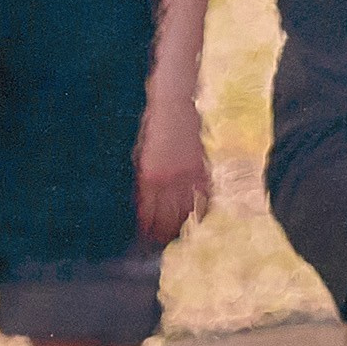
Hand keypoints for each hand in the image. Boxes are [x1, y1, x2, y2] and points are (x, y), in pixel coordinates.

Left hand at [134, 93, 210, 245]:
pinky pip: (205, 196)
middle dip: (163, 233)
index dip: (146, 229)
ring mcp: (189, 175)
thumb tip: (143, 200)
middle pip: (168, 217)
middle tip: (161, 245)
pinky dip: (203, 209)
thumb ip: (143, 177)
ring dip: (183, 225)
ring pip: (188, 211)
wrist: (176, 101)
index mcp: (149, 176)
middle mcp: (170, 180)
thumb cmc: (153, 123)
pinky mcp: (204, 168)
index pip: (148, 213)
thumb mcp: (140, 151)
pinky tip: (201, 218)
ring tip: (179, 237)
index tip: (144, 240)